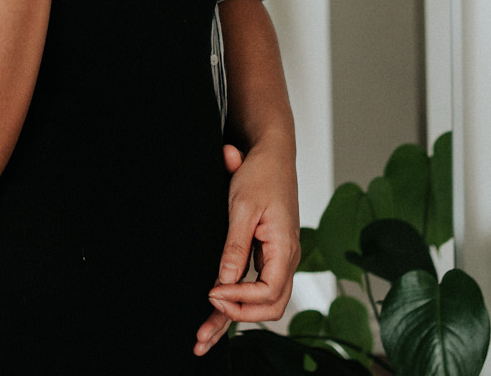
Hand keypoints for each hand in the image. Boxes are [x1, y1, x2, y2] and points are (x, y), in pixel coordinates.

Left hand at [193, 140, 300, 354]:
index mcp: (285, 248)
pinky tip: (216, 310)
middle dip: (237, 318)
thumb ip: (235, 245)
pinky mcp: (268, 255)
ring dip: (234, 317)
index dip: (240, 298)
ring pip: (263, 301)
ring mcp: (278, 259)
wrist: (272, 154)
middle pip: (270, 306)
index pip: (269, 292)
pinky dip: (237, 301)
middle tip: (205, 323)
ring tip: (204, 336)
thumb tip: (224, 280)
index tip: (212, 291)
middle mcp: (286, 259)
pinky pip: (256, 286)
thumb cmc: (261, 175)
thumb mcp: (243, 207)